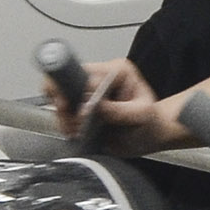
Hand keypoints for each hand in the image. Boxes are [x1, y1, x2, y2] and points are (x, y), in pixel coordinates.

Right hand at [57, 55, 185, 155]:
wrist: (148, 137)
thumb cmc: (150, 123)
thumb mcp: (141, 116)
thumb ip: (120, 111)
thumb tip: (95, 106)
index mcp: (117, 71)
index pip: (85, 72)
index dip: (71, 88)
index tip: (68, 105)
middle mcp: (101, 77)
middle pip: (65, 81)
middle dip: (63, 104)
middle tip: (72, 122)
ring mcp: (89, 91)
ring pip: (59, 98)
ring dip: (64, 117)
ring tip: (78, 130)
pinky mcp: (81, 105)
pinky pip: (62, 112)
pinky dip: (65, 124)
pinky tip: (76, 131)